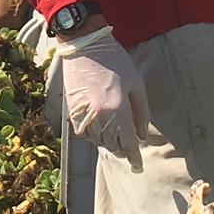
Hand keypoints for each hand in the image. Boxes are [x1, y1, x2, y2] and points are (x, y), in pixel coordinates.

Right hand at [58, 33, 148, 169]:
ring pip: (97, 141)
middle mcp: (98, 115)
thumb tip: (141, 136)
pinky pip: (83, 133)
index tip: (138, 167)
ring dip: (108, 141)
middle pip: (112, 145)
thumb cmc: (115, 61)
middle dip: (122, 148)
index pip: (127, 142)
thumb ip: (141, 112)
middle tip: (129, 144)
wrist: (84, 46)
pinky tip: (100, 127)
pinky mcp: (72, 110)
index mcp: (117, 108)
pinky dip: (92, 135)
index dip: (134, 157)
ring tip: (115, 133)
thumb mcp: (136, 83)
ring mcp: (83, 114)